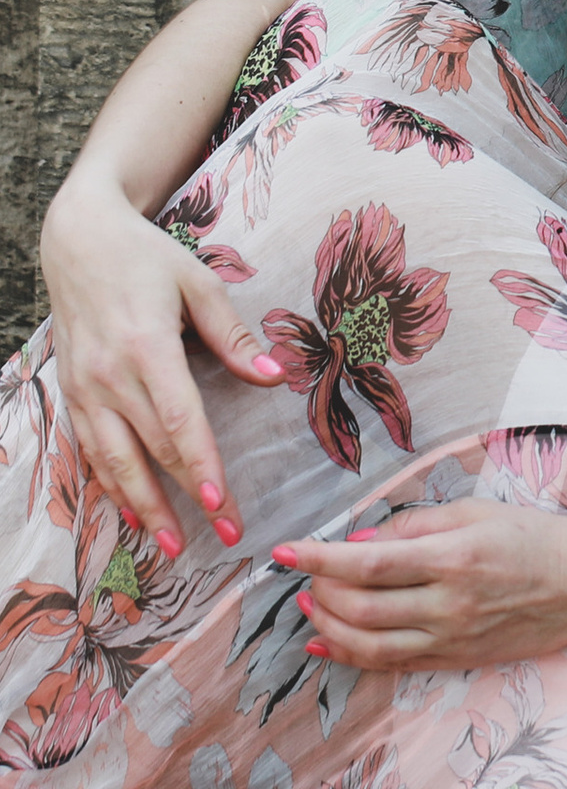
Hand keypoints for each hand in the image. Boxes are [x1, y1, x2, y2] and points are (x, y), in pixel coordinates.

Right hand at [39, 169, 282, 556]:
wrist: (77, 240)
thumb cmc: (147, 258)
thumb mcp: (200, 283)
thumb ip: (234, 337)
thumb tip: (273, 379)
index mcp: (146, 347)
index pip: (178, 421)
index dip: (199, 466)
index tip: (221, 503)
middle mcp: (108, 376)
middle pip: (149, 450)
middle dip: (184, 501)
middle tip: (222, 538)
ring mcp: (83, 388)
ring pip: (112, 461)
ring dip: (141, 507)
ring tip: (171, 547)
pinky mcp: (70, 393)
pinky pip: (89, 450)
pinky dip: (109, 485)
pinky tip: (130, 512)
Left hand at [285, 492, 566, 671]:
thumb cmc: (536, 538)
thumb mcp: (478, 512)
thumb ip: (416, 524)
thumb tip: (361, 540)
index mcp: (454, 557)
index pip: (368, 561)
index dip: (318, 557)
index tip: (283, 551)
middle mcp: (449, 602)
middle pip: (359, 606)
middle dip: (319, 590)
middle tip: (306, 574)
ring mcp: (451, 637)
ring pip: (368, 642)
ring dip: (328, 625)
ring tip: (311, 605)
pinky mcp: (455, 659)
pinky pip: (390, 663)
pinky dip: (351, 654)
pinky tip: (327, 641)